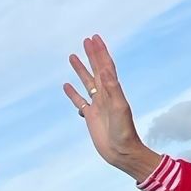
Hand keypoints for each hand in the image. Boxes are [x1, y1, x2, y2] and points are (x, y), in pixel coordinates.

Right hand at [64, 36, 161, 180]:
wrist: (123, 153)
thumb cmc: (124, 132)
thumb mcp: (119, 109)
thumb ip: (113, 89)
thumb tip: (104, 70)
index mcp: (114, 91)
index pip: (106, 67)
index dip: (101, 52)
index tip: (94, 38)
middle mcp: (106, 95)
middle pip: (97, 70)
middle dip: (92, 55)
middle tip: (86, 40)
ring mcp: (98, 105)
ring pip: (87, 83)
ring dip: (80, 69)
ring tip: (72, 56)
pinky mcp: (90, 117)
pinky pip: (79, 101)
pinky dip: (73, 93)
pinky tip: (66, 85)